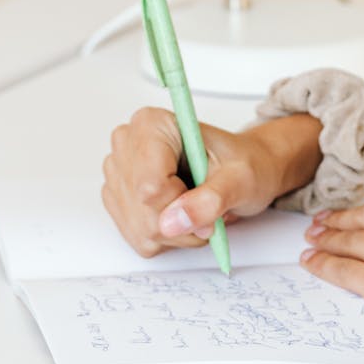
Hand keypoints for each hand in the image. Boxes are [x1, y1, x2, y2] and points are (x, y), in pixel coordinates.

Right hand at [101, 107, 322, 257]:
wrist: (244, 168)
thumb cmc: (243, 163)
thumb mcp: (240, 178)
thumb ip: (210, 200)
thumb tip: (174, 222)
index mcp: (153, 124)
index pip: (150, 184)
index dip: (182, 202)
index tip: (207, 194)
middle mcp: (129, 145)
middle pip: (144, 211)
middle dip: (183, 221)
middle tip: (210, 206)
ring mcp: (120, 174)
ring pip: (142, 229)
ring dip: (179, 232)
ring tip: (200, 208)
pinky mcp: (120, 201)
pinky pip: (139, 237)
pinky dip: (168, 238)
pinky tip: (184, 216)